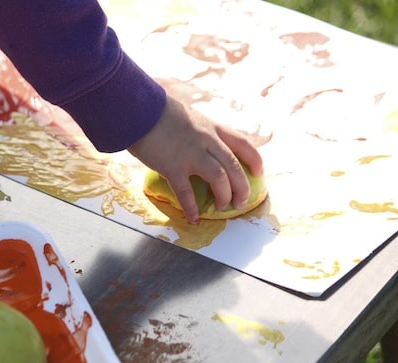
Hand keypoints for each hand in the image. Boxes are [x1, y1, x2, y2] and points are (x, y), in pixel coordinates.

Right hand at [128, 95, 262, 223]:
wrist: (139, 110)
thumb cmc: (159, 112)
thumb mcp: (189, 116)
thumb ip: (200, 131)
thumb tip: (204, 145)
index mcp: (212, 127)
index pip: (243, 144)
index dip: (255, 161)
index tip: (258, 173)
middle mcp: (207, 140)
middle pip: (234, 166)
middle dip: (242, 187)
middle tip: (241, 201)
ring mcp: (190, 154)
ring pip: (218, 177)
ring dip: (224, 195)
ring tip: (222, 207)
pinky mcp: (172, 166)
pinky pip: (185, 191)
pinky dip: (191, 207)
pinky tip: (194, 218)